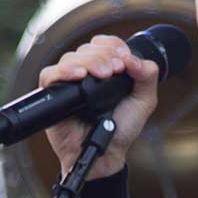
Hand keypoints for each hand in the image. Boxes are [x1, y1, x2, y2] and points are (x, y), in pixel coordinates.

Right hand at [38, 32, 160, 182]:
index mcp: (104, 69)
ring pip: (70, 58)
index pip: (102, 44)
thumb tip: (134, 58)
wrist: (106, 154)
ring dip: (89, 62)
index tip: (124, 59)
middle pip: (86, 48)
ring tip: (104, 75)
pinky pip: (50, 75)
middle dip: (104, 55)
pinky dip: (64, 71)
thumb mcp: (144, 100)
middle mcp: (84, 73)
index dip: (113, 45)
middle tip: (115, 70)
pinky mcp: (53, 97)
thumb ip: (147, 75)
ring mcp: (68, 84)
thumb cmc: (121, 129)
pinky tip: (79, 76)